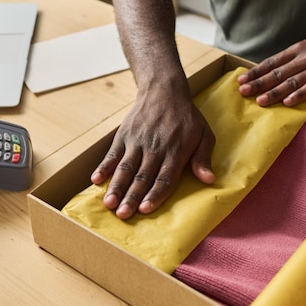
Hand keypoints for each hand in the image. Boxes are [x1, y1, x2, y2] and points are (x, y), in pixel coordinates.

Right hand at [90, 90, 215, 219]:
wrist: (164, 90)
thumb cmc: (187, 117)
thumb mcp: (204, 134)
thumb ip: (203, 158)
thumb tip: (209, 180)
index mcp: (175, 151)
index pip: (164, 178)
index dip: (155, 195)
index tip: (145, 209)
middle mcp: (155, 148)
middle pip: (142, 177)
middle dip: (132, 197)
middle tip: (123, 215)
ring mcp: (137, 142)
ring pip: (126, 168)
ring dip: (117, 187)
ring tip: (109, 204)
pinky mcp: (124, 135)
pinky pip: (113, 154)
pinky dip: (104, 167)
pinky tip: (96, 180)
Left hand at [238, 32, 305, 105]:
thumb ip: (291, 59)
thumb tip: (270, 71)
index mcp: (298, 49)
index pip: (272, 62)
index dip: (256, 71)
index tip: (242, 80)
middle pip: (278, 73)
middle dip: (259, 83)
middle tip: (243, 92)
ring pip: (292, 82)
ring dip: (274, 92)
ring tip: (260, 101)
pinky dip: (298, 95)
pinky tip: (287, 102)